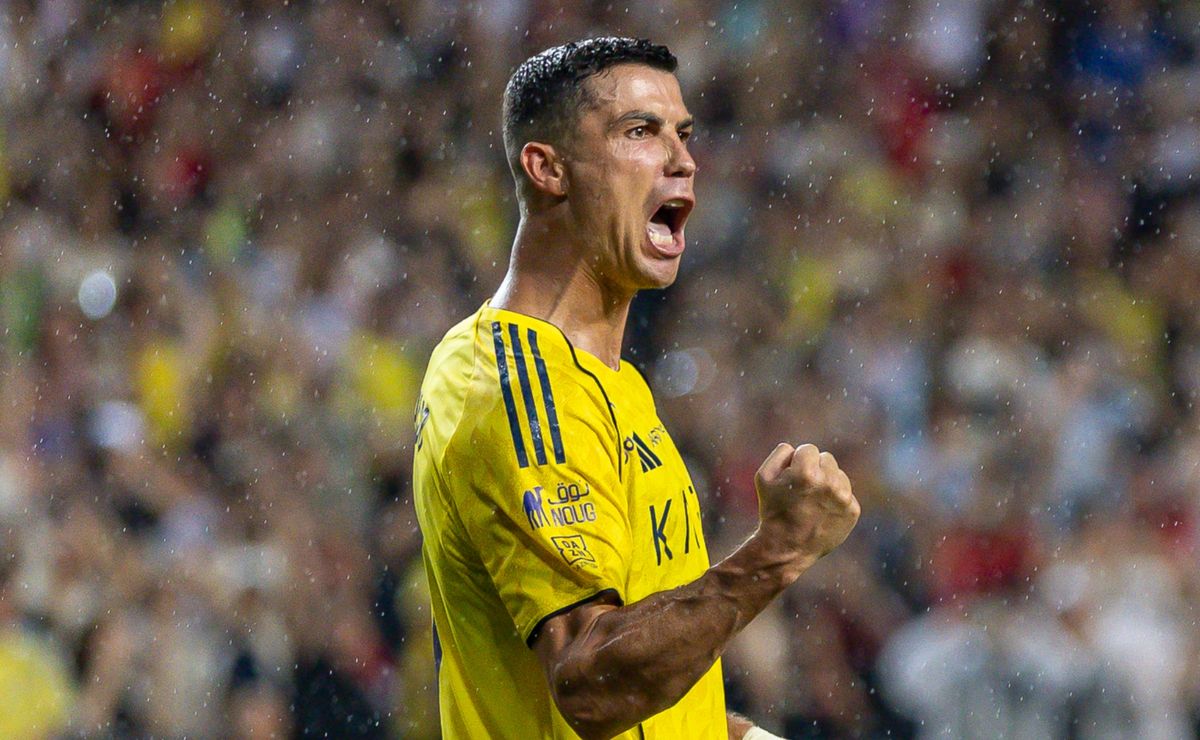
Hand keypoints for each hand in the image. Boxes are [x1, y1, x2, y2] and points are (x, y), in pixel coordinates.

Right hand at [753, 443, 859, 569]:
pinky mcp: (853, 511)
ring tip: (812, 502)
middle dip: (814, 469)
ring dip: (827, 482)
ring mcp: (844, 498)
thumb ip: (781, 453)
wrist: (787, 548)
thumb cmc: (773, 510)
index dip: (796, 463)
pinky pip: (846, 492)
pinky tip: (822, 512)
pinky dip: (836, 500)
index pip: (808, 449)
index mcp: (806, 472)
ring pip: (839, 474)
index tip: (791, 479)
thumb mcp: (763, 477)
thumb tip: (798, 449)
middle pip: (826, 458)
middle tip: (802, 491)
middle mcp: (829, 483)